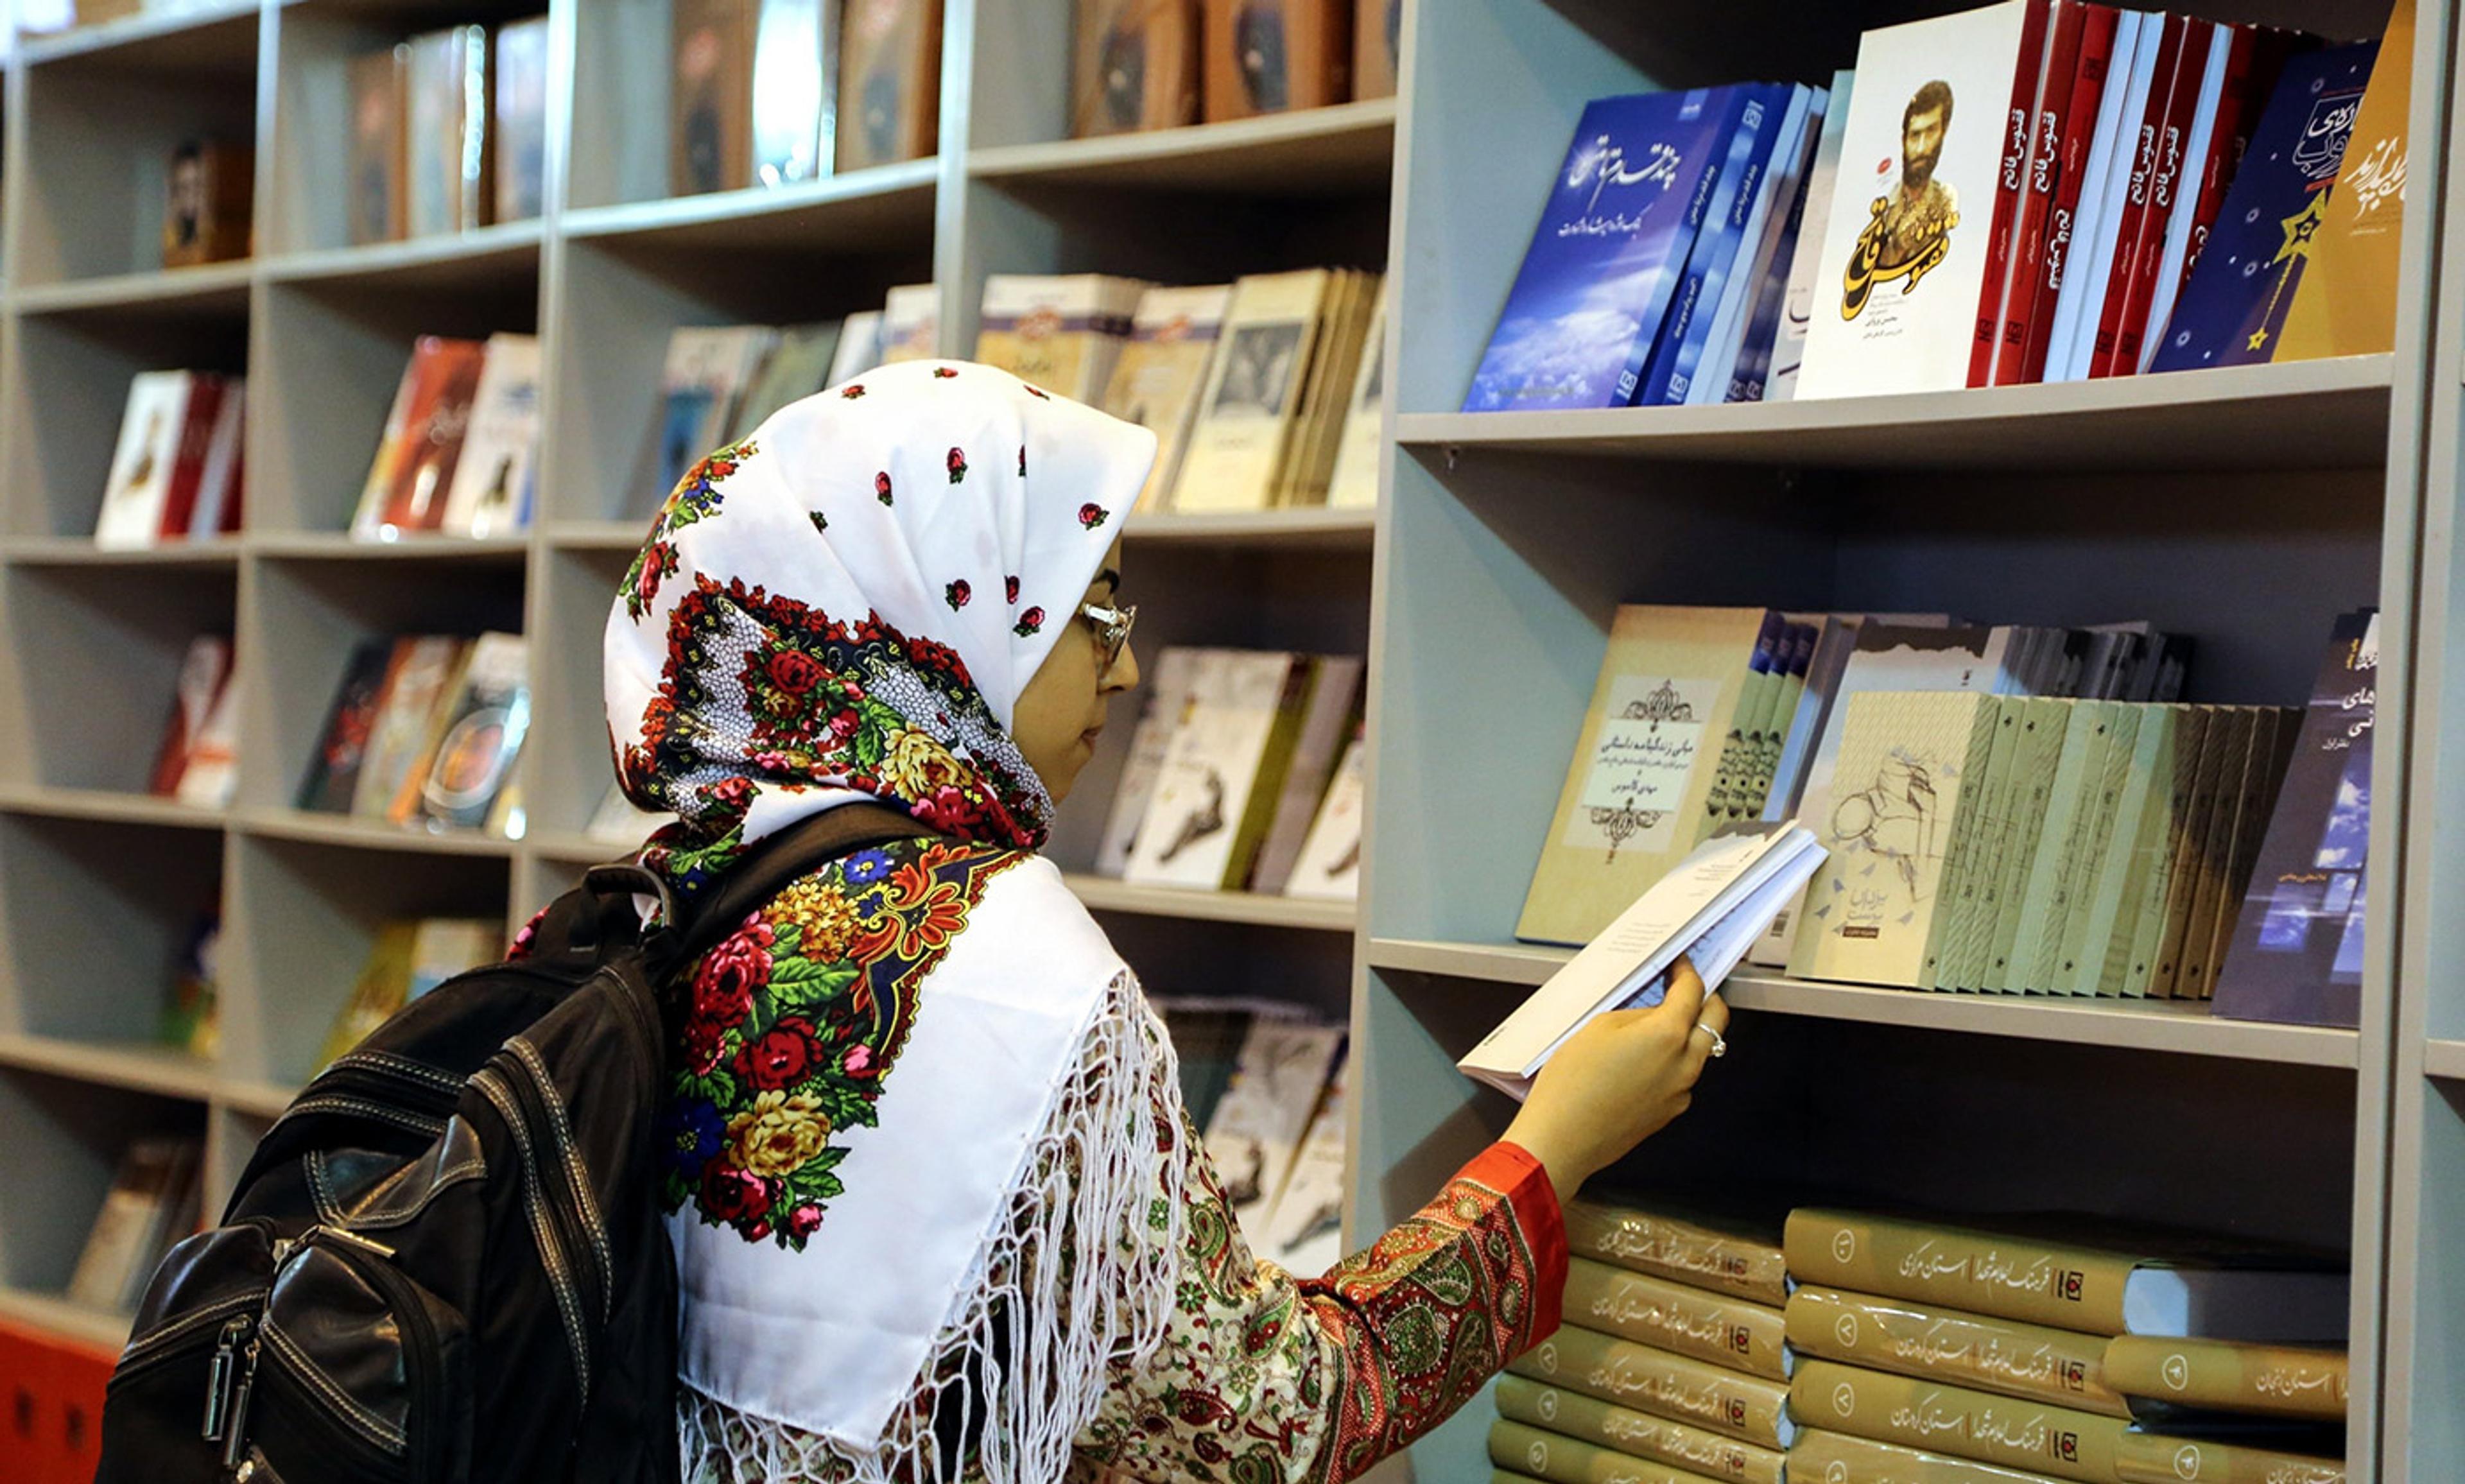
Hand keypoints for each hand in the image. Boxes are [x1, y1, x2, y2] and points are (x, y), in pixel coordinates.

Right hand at [1502, 957, 1726, 1207]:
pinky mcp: (1670, 1112)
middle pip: (1715, 1020)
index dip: (1687, 972)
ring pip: (1701, 1051)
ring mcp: (1681, 1092)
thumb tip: (1654, 1013)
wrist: (1563, 1138)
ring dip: (1688, 1033)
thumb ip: (1637, 1015)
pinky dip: (1672, 1063)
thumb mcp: (1599, 1028)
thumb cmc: (1573, 1085)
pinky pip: (1682, 1077)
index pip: (1694, 992)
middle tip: (1685, 989)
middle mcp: (1684, 1064)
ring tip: (1655, 1026)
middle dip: (1704, 999)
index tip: (1681, 966)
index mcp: (1668, 1035)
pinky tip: (1641, 1062)